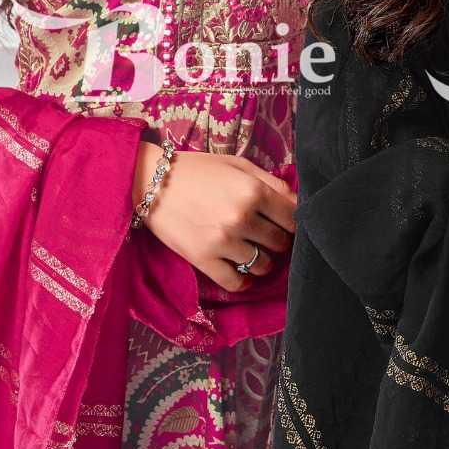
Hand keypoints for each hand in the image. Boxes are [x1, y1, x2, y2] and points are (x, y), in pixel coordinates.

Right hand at [131, 143, 295, 291]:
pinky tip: (241, 272)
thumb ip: (271, 182)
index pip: (293, 218)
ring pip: (263, 265)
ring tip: (253, 252)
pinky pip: (236, 282)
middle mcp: (242, 217)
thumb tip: (297, 202)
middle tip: (267, 237)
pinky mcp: (203, 260)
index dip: (293, 222)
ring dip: (263, 261)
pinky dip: (244, 282)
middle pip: (280, 242)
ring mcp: (223, 241)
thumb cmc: (198, 170)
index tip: (285, 224)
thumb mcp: (237, 165)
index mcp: (254, 190)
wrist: (151, 182)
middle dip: (278, 241)